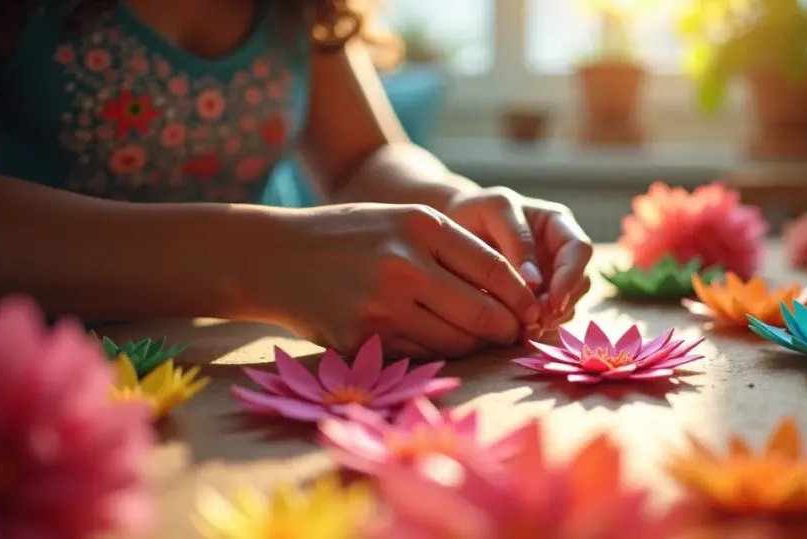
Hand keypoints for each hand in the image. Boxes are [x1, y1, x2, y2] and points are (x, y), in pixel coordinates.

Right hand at [240, 203, 541, 358]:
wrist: (273, 256)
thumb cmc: (349, 236)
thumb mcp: (402, 221)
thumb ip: (452, 248)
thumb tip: (512, 291)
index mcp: (421, 226)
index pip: (494, 269)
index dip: (521, 296)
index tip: (533, 309)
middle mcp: (405, 264)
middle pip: (482, 312)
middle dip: (506, 329)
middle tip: (513, 333)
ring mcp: (381, 305)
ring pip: (455, 341)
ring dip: (472, 345)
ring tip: (472, 337)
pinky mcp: (361, 338)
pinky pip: (418, 354)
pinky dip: (433, 352)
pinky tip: (428, 338)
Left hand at [445, 187, 593, 334]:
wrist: (454, 228)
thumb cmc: (475, 212)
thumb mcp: (494, 211)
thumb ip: (517, 239)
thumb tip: (536, 283)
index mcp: (558, 224)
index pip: (579, 250)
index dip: (571, 276)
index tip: (553, 301)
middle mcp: (560, 252)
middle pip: (580, 282)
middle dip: (563, 304)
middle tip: (538, 322)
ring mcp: (551, 277)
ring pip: (568, 303)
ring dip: (552, 320)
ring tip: (528, 331)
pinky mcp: (537, 298)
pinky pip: (548, 317)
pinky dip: (539, 327)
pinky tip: (522, 333)